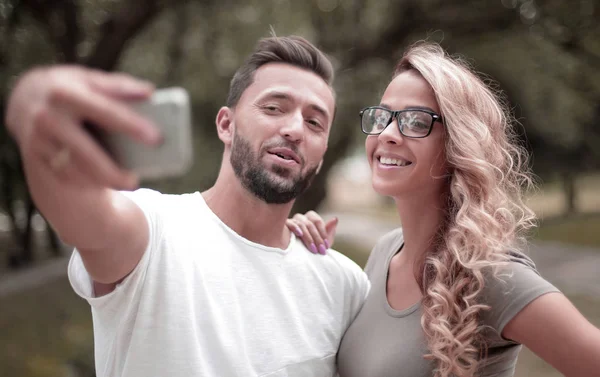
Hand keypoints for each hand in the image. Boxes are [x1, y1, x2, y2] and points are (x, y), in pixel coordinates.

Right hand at [5, 65, 161, 190]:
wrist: (25, 99)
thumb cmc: (69, 88)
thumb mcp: (90, 80)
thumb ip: (119, 86)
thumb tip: (149, 92)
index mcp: (66, 94)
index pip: (105, 111)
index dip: (131, 125)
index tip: (156, 139)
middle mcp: (49, 118)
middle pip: (85, 154)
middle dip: (112, 172)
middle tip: (136, 182)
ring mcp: (39, 140)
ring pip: (74, 171)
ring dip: (101, 181)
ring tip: (127, 182)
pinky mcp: (37, 156)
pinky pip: (65, 176)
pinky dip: (86, 182)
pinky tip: (103, 183)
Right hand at [286, 211, 337, 254]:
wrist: (297, 256)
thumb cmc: (312, 247)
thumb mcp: (323, 241)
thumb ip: (329, 230)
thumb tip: (335, 219)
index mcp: (311, 218)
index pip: (317, 221)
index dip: (323, 233)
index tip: (326, 246)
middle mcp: (301, 218)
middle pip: (310, 224)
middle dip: (317, 238)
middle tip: (321, 251)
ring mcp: (292, 221)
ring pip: (301, 224)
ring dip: (308, 237)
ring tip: (312, 248)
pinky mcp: (283, 226)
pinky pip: (288, 223)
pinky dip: (294, 227)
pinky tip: (299, 234)